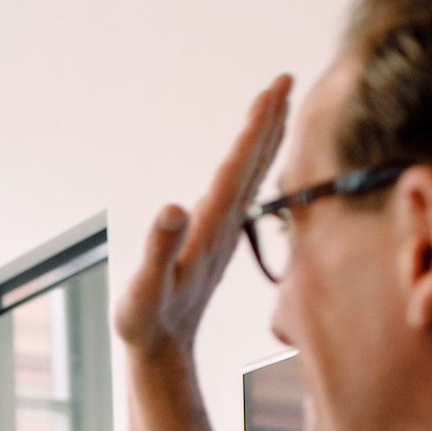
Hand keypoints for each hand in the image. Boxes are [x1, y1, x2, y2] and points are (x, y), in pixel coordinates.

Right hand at [113, 76, 290, 359]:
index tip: (274, 89)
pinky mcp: (216, 238)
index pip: (239, 167)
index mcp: (209, 228)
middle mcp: (223, 225)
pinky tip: (255, 154)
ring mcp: (222, 231)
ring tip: (276, 104)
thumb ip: (159, 248)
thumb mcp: (146, 289)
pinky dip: (253, 162)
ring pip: (252, 175)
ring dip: (265, 137)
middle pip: (254, 163)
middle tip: (286, 78)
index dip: (256, 126)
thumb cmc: (147, 322)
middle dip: (269, 120)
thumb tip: (174, 207)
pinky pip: (242, 190)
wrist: (163, 352)